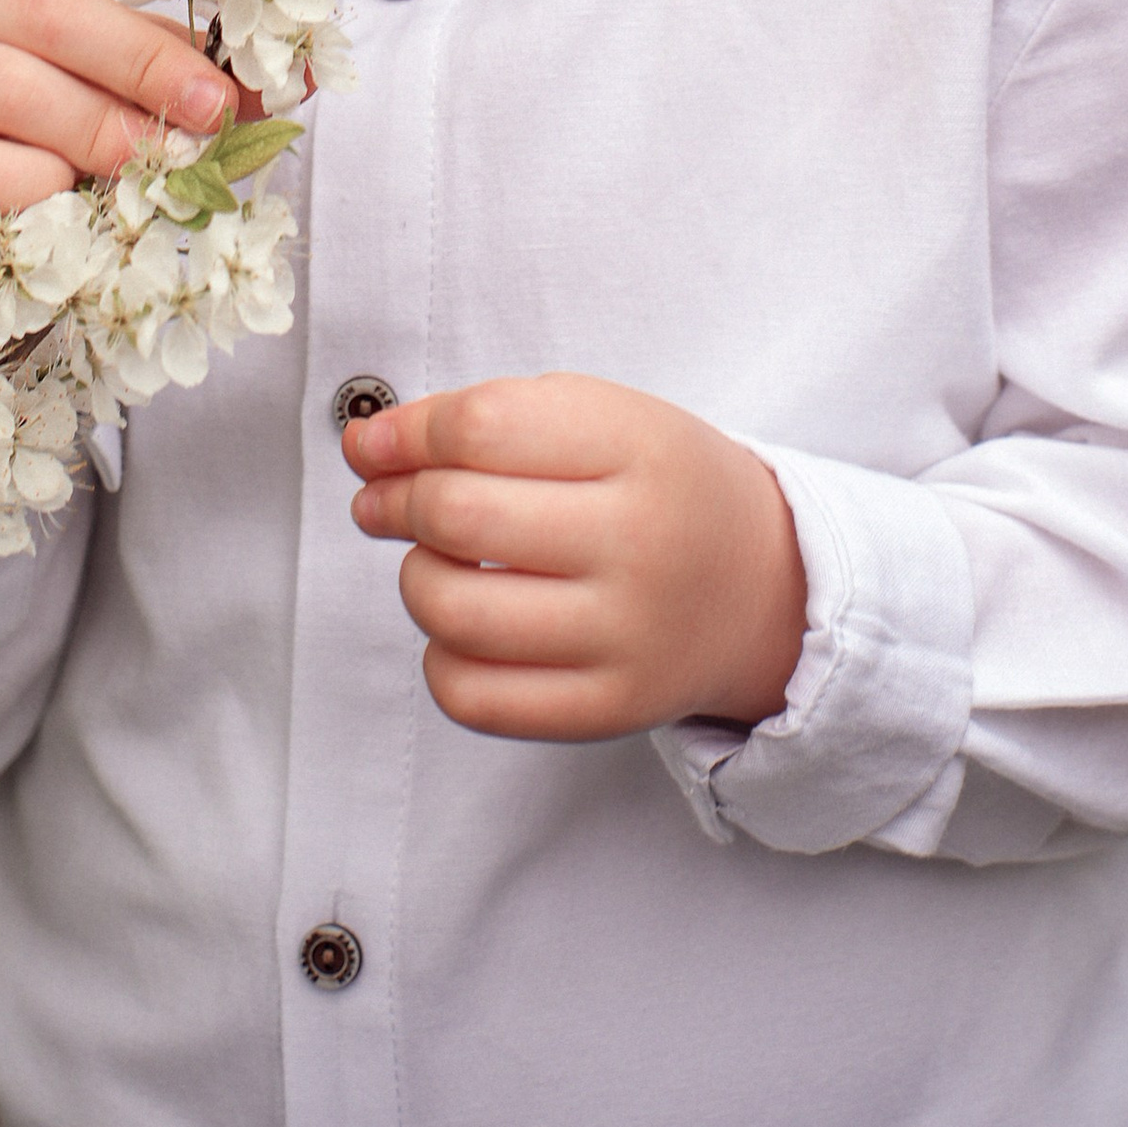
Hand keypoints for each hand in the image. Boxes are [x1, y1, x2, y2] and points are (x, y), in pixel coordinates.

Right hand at [0, 0, 229, 275]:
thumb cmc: (54, 95)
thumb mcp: (121, 58)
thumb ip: (199, 59)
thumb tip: (298, 72)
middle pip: (51, 12)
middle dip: (145, 63)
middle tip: (208, 105)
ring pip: (18, 93)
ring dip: (102, 133)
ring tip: (150, 159)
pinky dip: (45, 189)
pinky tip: (66, 194)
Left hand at [342, 372, 806, 742]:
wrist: (762, 586)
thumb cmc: (655, 488)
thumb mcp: (599, 416)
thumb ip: (482, 417)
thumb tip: (365, 447)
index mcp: (640, 447)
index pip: (483, 427)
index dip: (404, 433)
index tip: (374, 444)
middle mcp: (640, 543)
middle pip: (459, 515)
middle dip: (395, 502)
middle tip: (386, 501)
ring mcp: (626, 636)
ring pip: (453, 611)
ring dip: (415, 579)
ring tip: (436, 564)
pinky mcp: (608, 710)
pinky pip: (472, 696)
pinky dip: (440, 658)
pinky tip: (464, 630)